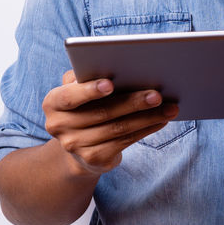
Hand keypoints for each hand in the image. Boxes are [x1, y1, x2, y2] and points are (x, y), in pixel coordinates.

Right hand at [42, 70, 179, 175]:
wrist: (78, 146)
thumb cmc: (85, 105)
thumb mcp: (79, 88)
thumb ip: (86, 76)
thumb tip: (114, 66)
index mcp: (53, 103)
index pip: (69, 97)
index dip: (89, 90)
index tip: (110, 83)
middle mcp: (59, 126)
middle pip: (102, 113)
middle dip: (133, 102)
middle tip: (158, 94)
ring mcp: (75, 146)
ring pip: (118, 128)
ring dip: (148, 117)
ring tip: (170, 108)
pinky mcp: (94, 159)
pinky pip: (125, 141)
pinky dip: (146, 129)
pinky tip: (161, 121)